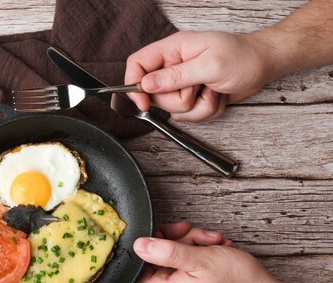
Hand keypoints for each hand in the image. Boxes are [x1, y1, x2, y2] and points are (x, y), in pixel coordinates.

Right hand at [116, 31, 279, 121]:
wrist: (265, 65)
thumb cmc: (243, 57)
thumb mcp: (209, 65)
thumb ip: (175, 76)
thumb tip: (147, 84)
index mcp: (173, 50)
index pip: (137, 64)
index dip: (134, 84)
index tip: (143, 102)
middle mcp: (174, 66)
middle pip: (154, 94)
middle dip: (177, 100)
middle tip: (197, 88)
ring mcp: (183, 83)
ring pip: (173, 109)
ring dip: (196, 107)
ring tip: (212, 91)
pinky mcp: (193, 97)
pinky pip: (188, 115)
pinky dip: (204, 112)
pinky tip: (216, 97)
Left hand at [133, 222, 281, 282]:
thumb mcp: (198, 258)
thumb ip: (165, 251)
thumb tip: (139, 245)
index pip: (137, 269)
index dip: (146, 248)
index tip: (160, 234)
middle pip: (158, 258)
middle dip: (179, 239)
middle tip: (195, 234)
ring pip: (176, 256)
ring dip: (194, 242)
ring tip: (213, 242)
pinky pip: (189, 263)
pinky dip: (202, 251)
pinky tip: (217, 248)